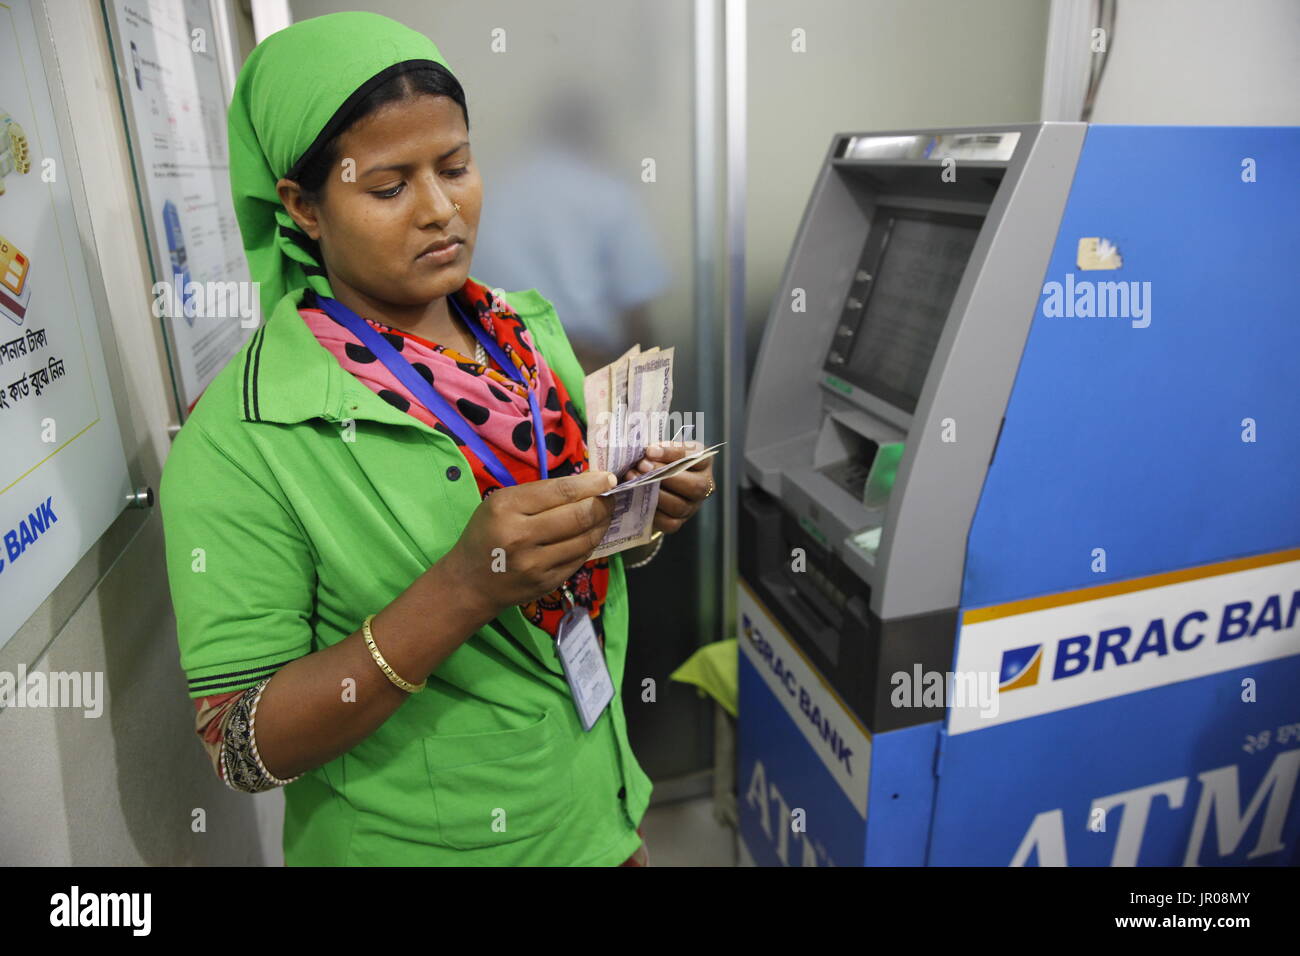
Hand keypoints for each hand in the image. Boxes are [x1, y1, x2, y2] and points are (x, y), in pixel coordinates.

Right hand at [443, 470, 616, 615]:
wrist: (471, 582)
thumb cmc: (486, 534)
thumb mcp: (500, 503)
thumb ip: (539, 494)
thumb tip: (586, 483)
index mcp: (506, 508)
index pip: (561, 491)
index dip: (591, 483)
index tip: (608, 478)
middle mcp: (521, 536)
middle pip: (579, 516)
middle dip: (602, 503)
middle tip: (611, 496)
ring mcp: (535, 564)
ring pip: (585, 539)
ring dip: (602, 523)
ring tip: (606, 513)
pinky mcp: (547, 583)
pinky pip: (580, 558)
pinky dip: (590, 542)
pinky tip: (592, 533)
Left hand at [630, 441, 714, 534]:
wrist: (654, 483)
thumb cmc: (660, 461)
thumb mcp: (663, 450)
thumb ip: (657, 450)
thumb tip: (645, 454)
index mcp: (703, 462)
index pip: (695, 456)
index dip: (672, 453)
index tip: (650, 451)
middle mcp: (703, 486)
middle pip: (694, 486)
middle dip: (664, 475)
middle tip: (642, 466)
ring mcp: (692, 506)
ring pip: (679, 505)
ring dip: (655, 493)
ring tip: (634, 480)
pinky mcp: (679, 522)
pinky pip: (668, 522)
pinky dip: (652, 510)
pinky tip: (637, 498)